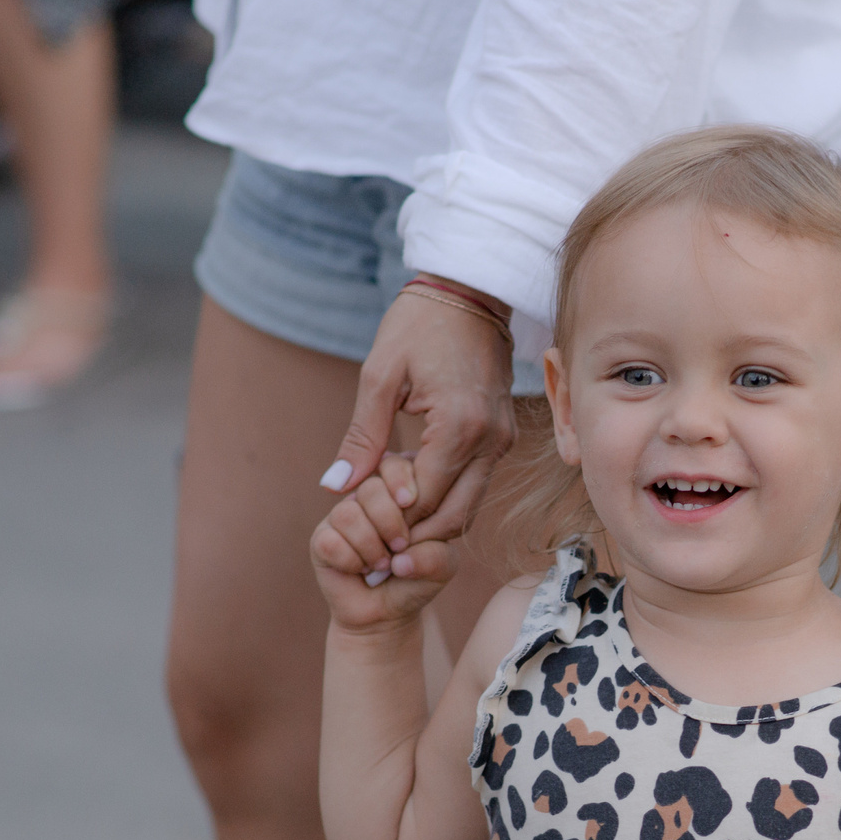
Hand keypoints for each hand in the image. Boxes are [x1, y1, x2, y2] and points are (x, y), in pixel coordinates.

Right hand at [311, 450, 466, 632]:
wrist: (388, 612)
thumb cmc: (417, 577)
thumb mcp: (441, 567)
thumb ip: (436, 555)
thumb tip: (401, 558)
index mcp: (399, 488)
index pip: (395, 464)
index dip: (402, 484)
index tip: (411, 505)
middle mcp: (368, 495)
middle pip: (370, 488)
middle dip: (389, 522)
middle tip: (400, 546)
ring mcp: (342, 514)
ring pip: (348, 513)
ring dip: (371, 547)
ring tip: (383, 564)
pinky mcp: (321, 538)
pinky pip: (330, 541)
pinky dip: (352, 562)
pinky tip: (360, 570)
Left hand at [326, 274, 515, 541]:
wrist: (469, 292)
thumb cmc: (418, 325)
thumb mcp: (379, 377)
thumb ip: (362, 438)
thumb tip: (336, 487)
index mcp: (459, 425)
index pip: (424, 500)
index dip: (390, 523)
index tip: (359, 532)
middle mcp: (490, 440)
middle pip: (453, 516)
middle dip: (414, 538)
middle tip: (376, 547)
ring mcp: (502, 441)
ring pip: (469, 506)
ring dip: (431, 522)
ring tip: (390, 526)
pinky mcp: (504, 437)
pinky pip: (476, 484)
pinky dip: (446, 498)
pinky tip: (412, 494)